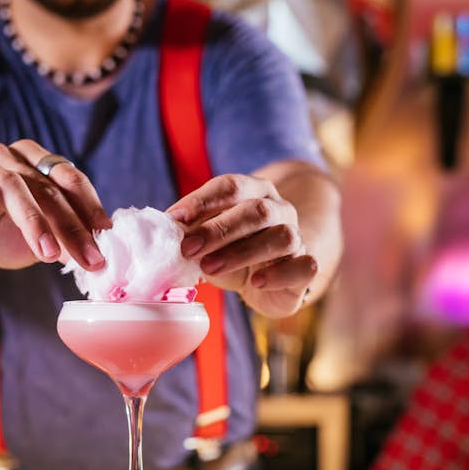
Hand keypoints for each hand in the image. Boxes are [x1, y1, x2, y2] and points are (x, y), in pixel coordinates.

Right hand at [0, 139, 111, 270]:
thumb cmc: (1, 236)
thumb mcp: (42, 241)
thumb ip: (66, 240)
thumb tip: (97, 254)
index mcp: (38, 164)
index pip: (69, 178)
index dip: (89, 205)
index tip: (104, 234)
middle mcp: (10, 158)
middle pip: (46, 186)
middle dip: (69, 225)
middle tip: (87, 257)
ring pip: (9, 183)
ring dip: (31, 219)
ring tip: (47, 252)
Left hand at [167, 173, 316, 316]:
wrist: (269, 278)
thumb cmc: (233, 252)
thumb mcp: (208, 239)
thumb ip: (190, 232)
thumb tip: (163, 230)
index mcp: (254, 192)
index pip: (231, 186)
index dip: (203, 200)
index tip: (176, 218)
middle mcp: (280, 210)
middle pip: (256, 211)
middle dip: (218, 229)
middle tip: (188, 248)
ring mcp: (297, 238)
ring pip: (281, 237)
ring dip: (242, 252)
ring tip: (209, 268)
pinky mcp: (306, 268)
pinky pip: (305, 266)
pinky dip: (280, 274)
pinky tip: (256, 283)